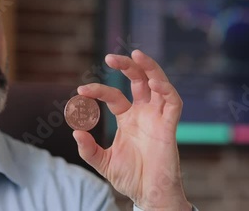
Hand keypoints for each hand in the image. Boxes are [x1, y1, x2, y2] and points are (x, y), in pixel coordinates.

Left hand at [73, 50, 191, 210]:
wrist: (148, 194)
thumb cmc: (130, 178)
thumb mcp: (102, 162)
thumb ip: (88, 149)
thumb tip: (75, 131)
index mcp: (128, 118)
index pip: (114, 96)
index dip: (98, 90)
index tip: (81, 90)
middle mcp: (144, 113)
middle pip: (139, 80)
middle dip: (127, 66)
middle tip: (109, 57)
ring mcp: (157, 118)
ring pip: (158, 84)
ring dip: (150, 68)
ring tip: (136, 54)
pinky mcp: (169, 126)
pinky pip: (173, 103)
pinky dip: (166, 89)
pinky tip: (154, 82)